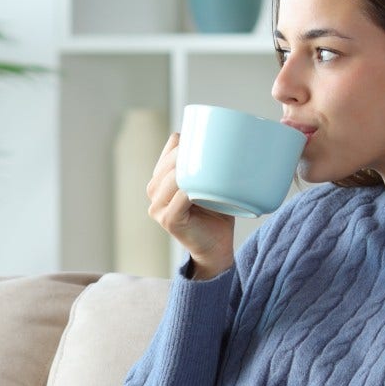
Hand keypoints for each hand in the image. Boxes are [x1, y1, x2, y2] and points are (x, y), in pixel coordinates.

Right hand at [148, 132, 234, 272]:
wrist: (217, 248)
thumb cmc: (216, 213)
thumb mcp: (211, 184)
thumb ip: (210, 165)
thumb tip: (230, 137)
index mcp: (162, 178)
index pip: (171, 147)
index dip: (189, 139)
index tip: (211, 138)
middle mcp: (154, 191)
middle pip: (170, 161)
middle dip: (190, 152)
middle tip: (216, 149)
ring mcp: (158, 207)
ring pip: (172, 177)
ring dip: (190, 170)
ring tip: (211, 167)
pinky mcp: (168, 220)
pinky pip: (179, 198)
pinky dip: (191, 191)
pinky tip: (201, 188)